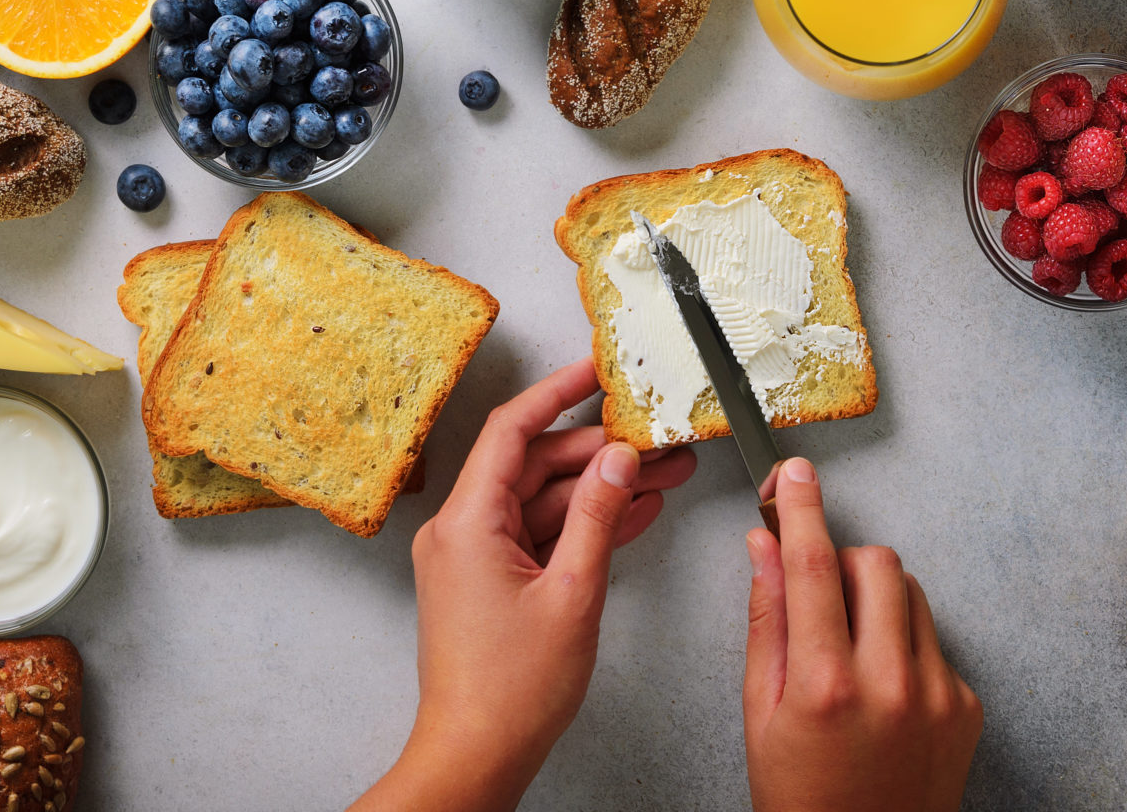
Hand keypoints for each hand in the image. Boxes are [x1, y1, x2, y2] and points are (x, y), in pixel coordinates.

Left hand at [351, 359, 695, 811]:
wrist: (475, 757)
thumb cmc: (510, 692)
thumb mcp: (573, 592)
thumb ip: (599, 518)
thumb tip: (620, 460)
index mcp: (467, 521)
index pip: (512, 430)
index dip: (557, 392)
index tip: (596, 370)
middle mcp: (462, 531)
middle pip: (535, 464)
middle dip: (600, 451)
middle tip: (656, 440)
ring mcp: (475, 558)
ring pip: (544, 501)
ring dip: (601, 491)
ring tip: (664, 475)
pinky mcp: (492, 583)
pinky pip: (540, 536)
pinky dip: (584, 526)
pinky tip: (635, 513)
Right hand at [743, 457, 981, 811]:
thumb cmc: (800, 796)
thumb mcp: (759, 712)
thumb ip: (766, 621)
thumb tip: (764, 547)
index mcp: (824, 685)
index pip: (812, 567)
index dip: (800, 509)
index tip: (793, 473)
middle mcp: (889, 683)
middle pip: (876, 562)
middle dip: (843, 562)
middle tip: (818, 595)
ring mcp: (937, 694)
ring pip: (909, 593)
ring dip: (875, 601)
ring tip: (849, 652)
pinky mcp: (966, 706)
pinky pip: (932, 640)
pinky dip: (903, 646)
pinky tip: (881, 692)